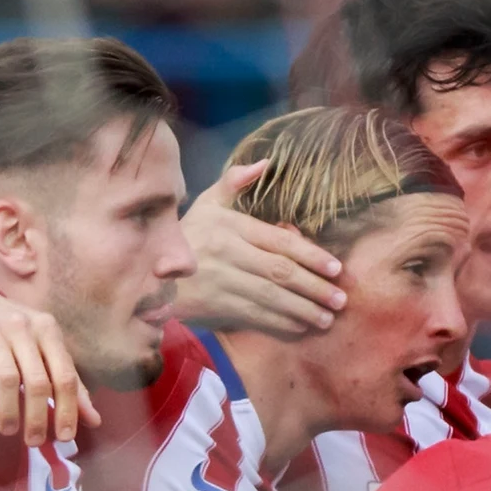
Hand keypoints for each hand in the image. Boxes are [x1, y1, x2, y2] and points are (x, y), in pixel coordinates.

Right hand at [0, 290, 100, 445]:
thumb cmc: (15, 334)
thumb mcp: (46, 348)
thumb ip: (69, 381)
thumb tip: (94, 420)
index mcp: (48, 331)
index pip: (65, 375)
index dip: (68, 410)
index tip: (65, 437)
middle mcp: (23, 329)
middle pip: (37, 381)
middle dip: (38, 417)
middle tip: (34, 441)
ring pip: (8, 380)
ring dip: (10, 412)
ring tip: (9, 431)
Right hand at [174, 160, 348, 334]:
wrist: (149, 272)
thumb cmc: (187, 235)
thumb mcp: (206, 203)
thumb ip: (234, 183)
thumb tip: (266, 163)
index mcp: (231, 227)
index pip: (279, 242)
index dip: (311, 255)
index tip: (336, 268)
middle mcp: (229, 254)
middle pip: (280, 272)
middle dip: (315, 287)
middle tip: (341, 299)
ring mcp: (222, 282)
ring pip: (271, 298)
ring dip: (303, 310)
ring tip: (328, 318)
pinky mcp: (216, 306)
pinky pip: (255, 317)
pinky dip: (280, 323)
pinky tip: (301, 328)